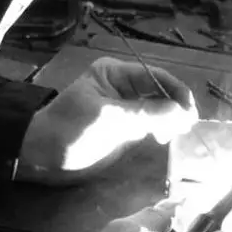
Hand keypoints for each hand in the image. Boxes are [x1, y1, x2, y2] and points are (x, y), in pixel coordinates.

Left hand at [16, 57, 197, 185]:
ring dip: (171, 119)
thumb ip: (146, 114)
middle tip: (187, 127)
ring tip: (177, 134)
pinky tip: (166, 139)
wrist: (40, 156)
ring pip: (158, 109)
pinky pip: (149, 125)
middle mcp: (123, 87)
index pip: (155, 76)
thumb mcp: (109, 120)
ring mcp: (124, 109)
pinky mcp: (124, 129)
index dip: (176, 92)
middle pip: (160, 92)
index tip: (190, 113)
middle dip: (175, 106)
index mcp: (115, 74)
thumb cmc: (69, 130)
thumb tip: (181, 112)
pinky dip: (161, 130)